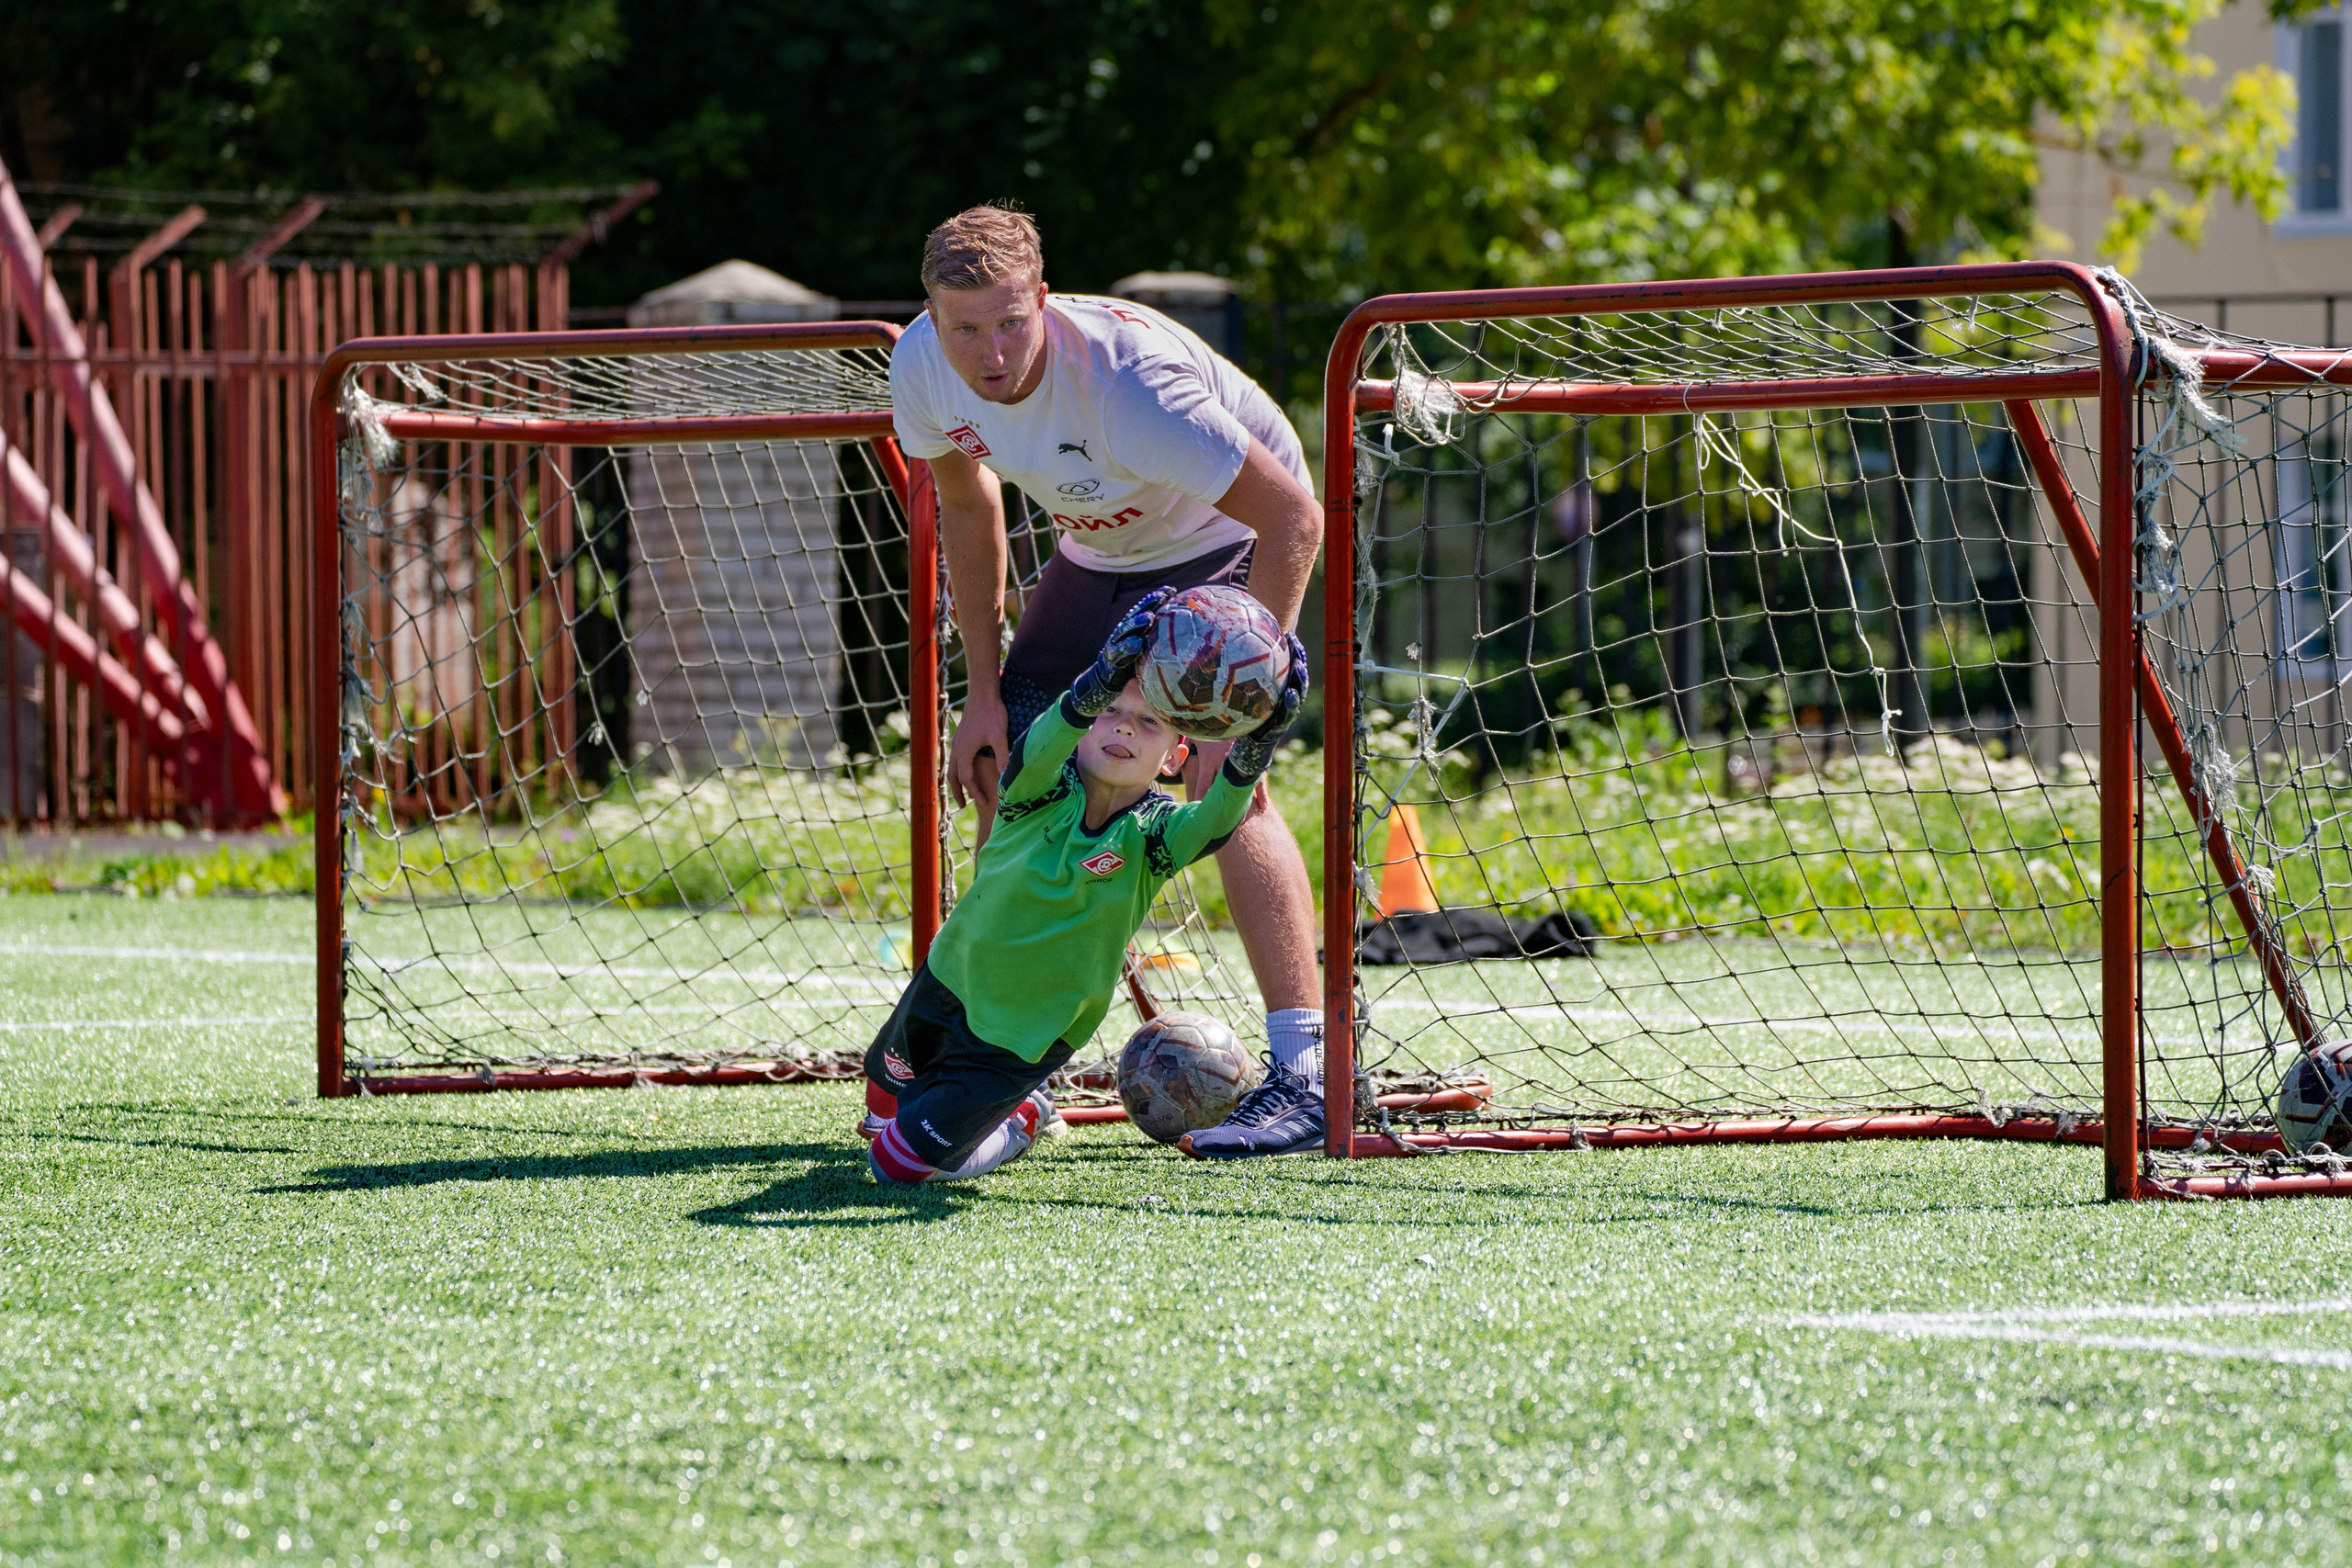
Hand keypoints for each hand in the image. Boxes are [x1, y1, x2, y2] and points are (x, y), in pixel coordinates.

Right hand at [950, 688, 1007, 812]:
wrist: (983, 692)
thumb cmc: (992, 712)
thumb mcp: (1000, 736)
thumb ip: (1003, 757)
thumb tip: (1006, 777)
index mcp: (964, 751)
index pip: (966, 778)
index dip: (974, 792)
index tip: (984, 802)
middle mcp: (957, 748)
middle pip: (953, 775)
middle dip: (959, 791)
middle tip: (965, 805)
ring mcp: (958, 741)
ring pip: (952, 767)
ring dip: (957, 780)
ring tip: (964, 791)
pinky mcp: (961, 736)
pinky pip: (956, 758)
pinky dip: (959, 769)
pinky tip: (967, 769)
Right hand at [1071, 586, 1176, 716]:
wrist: (1102, 682)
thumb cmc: (1128, 666)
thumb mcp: (1145, 653)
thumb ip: (1157, 643)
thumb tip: (1185, 640)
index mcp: (1132, 629)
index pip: (1145, 609)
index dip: (1157, 598)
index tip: (1172, 589)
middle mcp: (1123, 633)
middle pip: (1137, 614)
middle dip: (1149, 603)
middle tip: (1163, 595)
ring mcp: (1115, 645)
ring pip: (1127, 631)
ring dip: (1138, 623)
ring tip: (1149, 617)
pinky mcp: (1110, 660)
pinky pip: (1119, 653)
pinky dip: (1128, 648)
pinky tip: (1137, 644)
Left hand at [1225, 632, 1309, 780]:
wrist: (1244, 753)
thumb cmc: (1235, 725)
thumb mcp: (1229, 702)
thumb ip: (1223, 683)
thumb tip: (1205, 656)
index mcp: (1272, 693)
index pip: (1282, 668)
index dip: (1287, 651)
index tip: (1287, 634)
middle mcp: (1280, 701)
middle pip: (1293, 676)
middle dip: (1297, 659)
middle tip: (1295, 643)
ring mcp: (1282, 715)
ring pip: (1296, 694)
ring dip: (1300, 680)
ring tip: (1299, 665)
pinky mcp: (1279, 729)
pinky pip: (1286, 716)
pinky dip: (1290, 706)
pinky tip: (1291, 695)